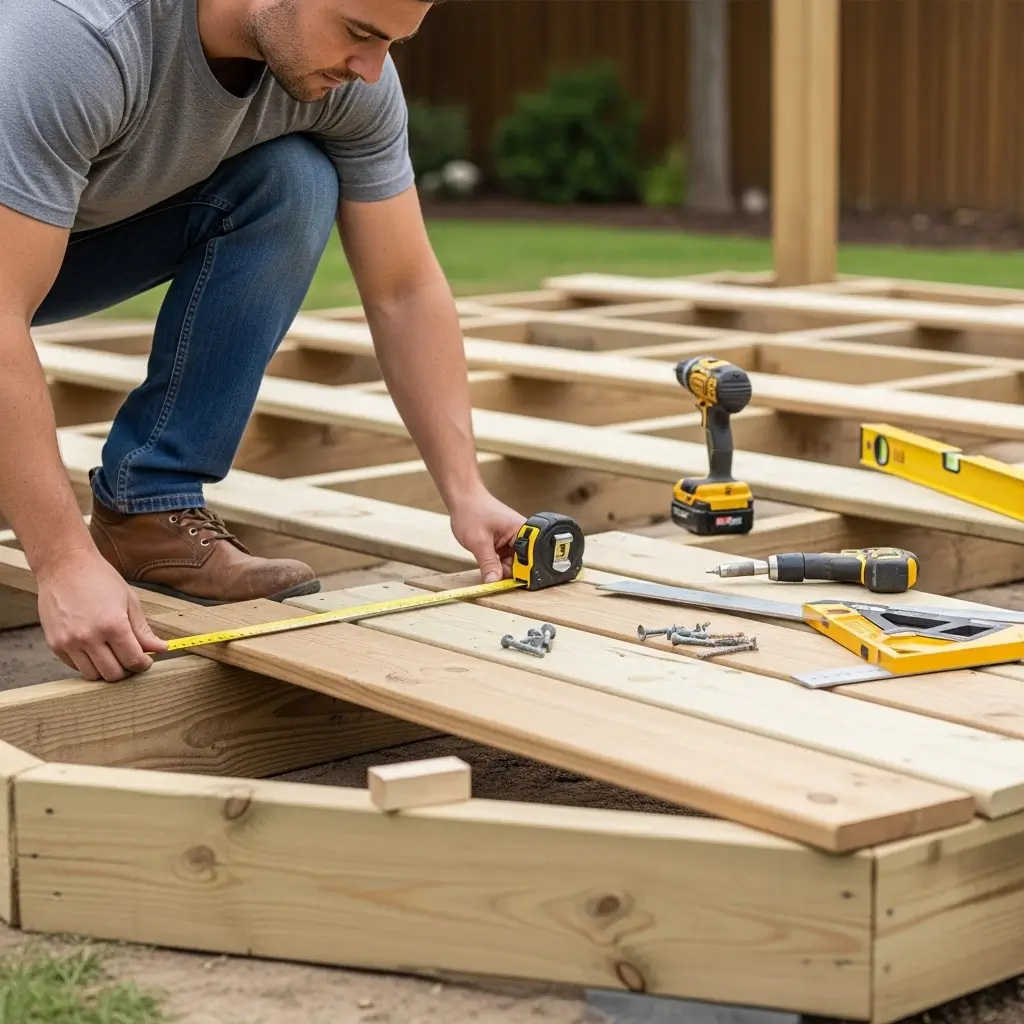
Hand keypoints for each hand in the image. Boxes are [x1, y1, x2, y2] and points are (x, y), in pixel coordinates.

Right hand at [36, 547, 168, 680]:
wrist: (64, 566)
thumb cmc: (100, 579)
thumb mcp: (129, 601)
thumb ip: (143, 630)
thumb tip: (161, 648)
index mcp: (113, 625)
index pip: (133, 660)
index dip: (143, 665)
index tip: (146, 661)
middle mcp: (89, 637)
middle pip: (113, 674)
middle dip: (126, 670)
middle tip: (130, 660)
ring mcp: (69, 642)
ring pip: (93, 675)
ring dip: (106, 670)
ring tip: (113, 656)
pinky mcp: (55, 644)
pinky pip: (75, 666)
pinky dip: (88, 664)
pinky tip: (95, 651)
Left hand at [448, 487, 525, 583]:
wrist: (462, 498)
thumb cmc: (471, 512)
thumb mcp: (479, 542)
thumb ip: (488, 563)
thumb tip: (494, 582)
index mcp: (523, 532)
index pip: (530, 559)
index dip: (520, 574)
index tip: (507, 584)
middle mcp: (521, 536)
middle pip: (521, 564)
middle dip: (506, 572)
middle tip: (491, 575)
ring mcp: (512, 540)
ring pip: (511, 563)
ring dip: (498, 567)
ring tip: (484, 557)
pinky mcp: (504, 542)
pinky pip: (504, 558)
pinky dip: (494, 562)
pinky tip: (485, 556)